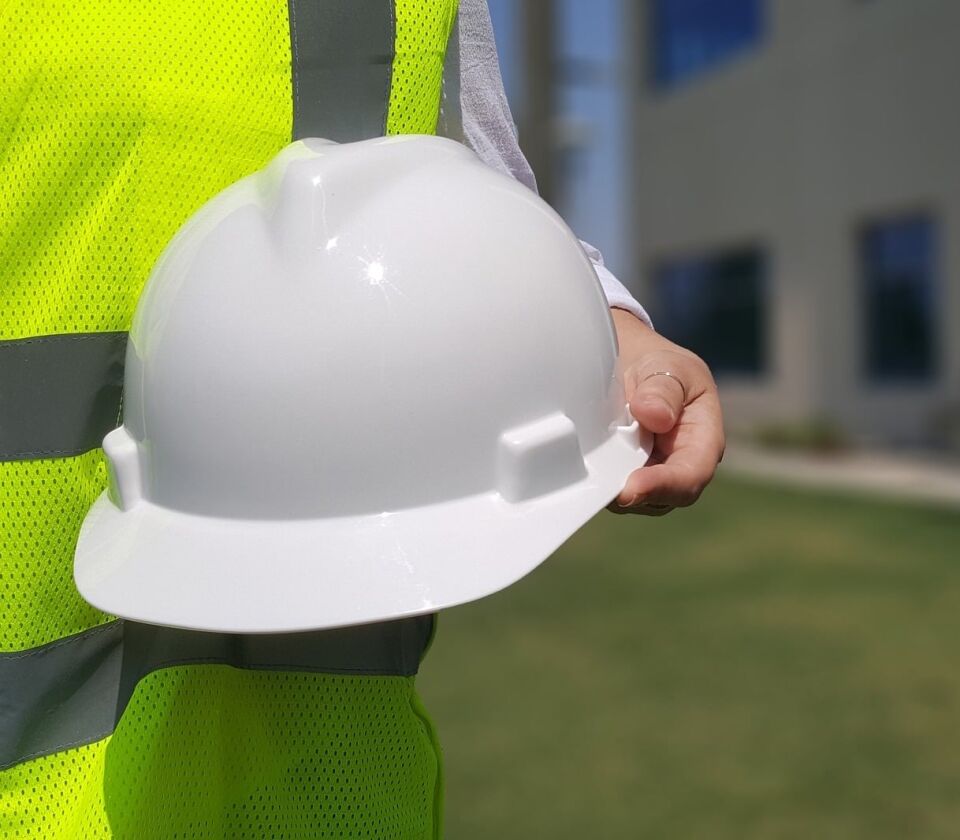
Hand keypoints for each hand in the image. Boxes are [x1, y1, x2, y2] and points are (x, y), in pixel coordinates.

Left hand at [608, 310, 724, 515]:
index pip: (692, 474)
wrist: (632, 362)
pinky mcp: (627, 475)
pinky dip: (601, 483)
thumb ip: (664, 389)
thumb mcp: (666, 365)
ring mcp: (653, 474)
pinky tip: (585, 469)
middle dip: (634, 495)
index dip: (664, 486)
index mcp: (703, 438)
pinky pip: (615, 489)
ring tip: (591, 471)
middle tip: (602, 488)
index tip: (632, 487)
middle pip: (663, 497)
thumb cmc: (658, 365)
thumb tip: (655, 416)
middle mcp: (682, 464)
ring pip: (636, 499)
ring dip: (613, 490)